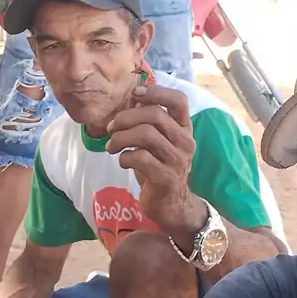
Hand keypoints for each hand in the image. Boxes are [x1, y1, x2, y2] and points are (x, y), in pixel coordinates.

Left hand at [106, 85, 206, 243]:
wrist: (172, 205)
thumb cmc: (160, 168)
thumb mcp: (160, 142)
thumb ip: (150, 122)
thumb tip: (133, 98)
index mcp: (185, 128)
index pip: (179, 100)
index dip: (156, 92)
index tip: (135, 94)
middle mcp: (185, 141)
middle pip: (155, 115)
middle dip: (126, 118)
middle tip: (111, 128)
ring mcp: (177, 160)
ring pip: (146, 134)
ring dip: (121, 138)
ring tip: (112, 146)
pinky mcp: (165, 177)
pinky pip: (140, 158)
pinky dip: (125, 157)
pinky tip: (123, 162)